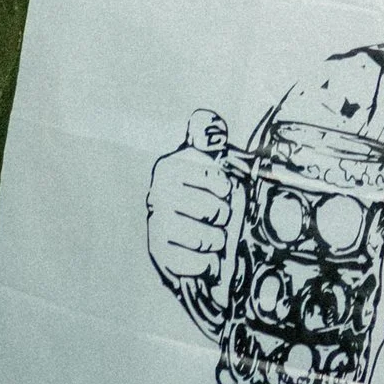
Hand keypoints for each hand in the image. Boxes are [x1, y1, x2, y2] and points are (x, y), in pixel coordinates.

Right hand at [147, 109, 233, 294]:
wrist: (180, 235)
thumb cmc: (200, 194)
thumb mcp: (205, 161)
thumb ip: (208, 136)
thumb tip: (207, 120)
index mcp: (171, 168)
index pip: (218, 180)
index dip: (226, 188)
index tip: (222, 190)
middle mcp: (158, 195)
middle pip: (214, 210)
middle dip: (224, 216)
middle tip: (218, 217)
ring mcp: (156, 225)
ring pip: (207, 238)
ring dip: (217, 240)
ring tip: (213, 236)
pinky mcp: (158, 254)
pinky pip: (195, 262)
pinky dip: (206, 263)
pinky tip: (205, 256)